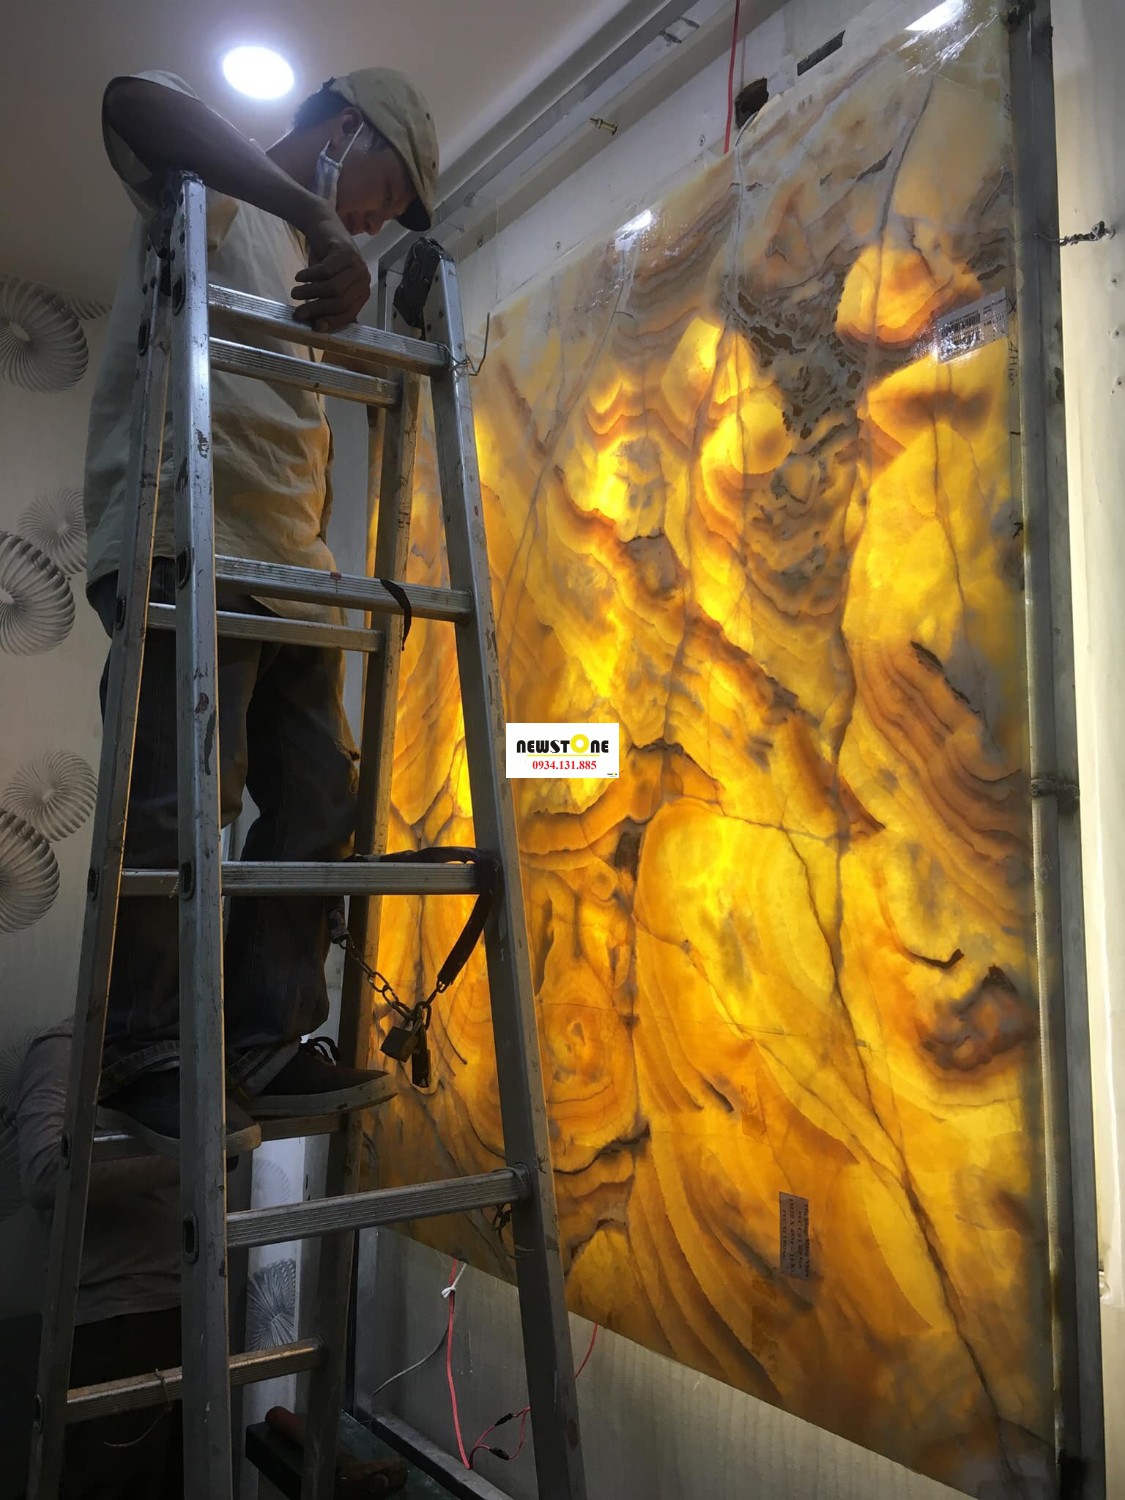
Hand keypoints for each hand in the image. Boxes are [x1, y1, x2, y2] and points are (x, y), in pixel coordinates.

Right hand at [291, 207, 371, 332]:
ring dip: (310, 293)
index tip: (315, 327)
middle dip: (317, 309)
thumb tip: (319, 328)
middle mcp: (363, 280)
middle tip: (298, 313)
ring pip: (333, 288)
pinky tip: (299, 277)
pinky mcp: (345, 252)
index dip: (332, 322)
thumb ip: (330, 305)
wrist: (324, 229)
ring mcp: (356, 265)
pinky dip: (309, 276)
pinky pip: (325, 271)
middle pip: (340, 302)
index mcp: (362, 293)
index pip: (349, 314)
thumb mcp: (329, 286)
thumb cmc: (327, 262)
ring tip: (294, 293)